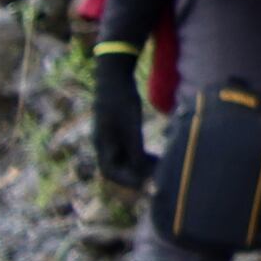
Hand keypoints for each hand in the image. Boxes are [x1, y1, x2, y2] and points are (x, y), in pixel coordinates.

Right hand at [89, 48, 152, 189]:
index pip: (110, 172)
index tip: (146, 186)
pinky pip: (128, 150)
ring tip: (158, 169)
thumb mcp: (131, 126)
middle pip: (117, 168)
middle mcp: (103, 143)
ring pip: (124, 159)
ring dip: (139, 167)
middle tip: (156, 180)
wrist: (114, 74)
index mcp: (102, 144)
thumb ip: (135, 150)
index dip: (127, 181)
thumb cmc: (121, 99)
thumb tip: (141, 173)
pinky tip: (155, 157)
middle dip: (136, 176)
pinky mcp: (117, 129)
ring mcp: (109, 136)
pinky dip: (140, 156)